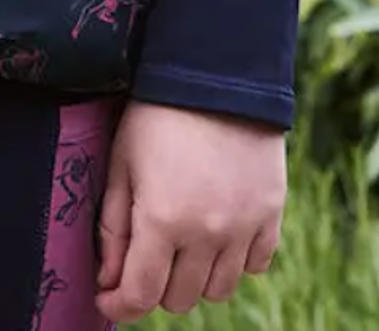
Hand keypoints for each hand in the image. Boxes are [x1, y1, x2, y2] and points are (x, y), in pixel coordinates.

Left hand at [94, 100, 284, 320]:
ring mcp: (244, 227)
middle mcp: (207, 233)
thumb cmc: (157, 114)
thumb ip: (113, 227)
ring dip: (196, 277)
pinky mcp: (271, 215)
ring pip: (219, 290)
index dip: (119, 305)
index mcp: (162, 220)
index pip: (141, 294)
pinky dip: (235, 261)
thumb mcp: (122, 162)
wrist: (218, 73)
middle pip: (180, 298)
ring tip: (182, 243)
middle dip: (155, 286)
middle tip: (145, 257)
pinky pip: (255, 265)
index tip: (107, 298)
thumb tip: (108, 281)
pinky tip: (218, 233)